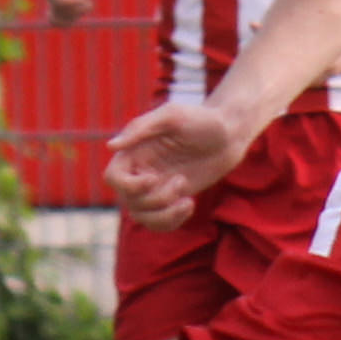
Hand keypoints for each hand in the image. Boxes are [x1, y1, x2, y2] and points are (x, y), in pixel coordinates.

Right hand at [105, 102, 248, 230]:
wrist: (229, 135)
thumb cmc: (201, 119)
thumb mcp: (172, 116)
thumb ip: (140, 128)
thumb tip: (111, 146)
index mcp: (135, 151)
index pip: (113, 178)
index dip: (129, 186)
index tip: (155, 178)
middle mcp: (141, 171)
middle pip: (128, 201)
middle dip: (155, 200)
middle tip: (181, 181)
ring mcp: (155, 187)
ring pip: (141, 216)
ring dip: (164, 215)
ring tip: (187, 200)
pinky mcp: (171, 199)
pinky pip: (158, 223)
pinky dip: (172, 221)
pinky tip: (190, 204)